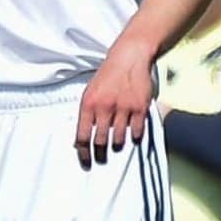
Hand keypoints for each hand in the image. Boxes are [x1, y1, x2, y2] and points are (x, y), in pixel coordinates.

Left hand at [75, 42, 153, 166]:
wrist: (129, 57)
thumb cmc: (107, 76)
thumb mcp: (90, 91)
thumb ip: (87, 113)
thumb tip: (81, 139)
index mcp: (88, 103)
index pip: (82, 136)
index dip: (83, 153)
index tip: (86, 163)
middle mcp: (104, 107)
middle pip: (101, 141)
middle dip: (100, 154)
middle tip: (102, 159)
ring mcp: (123, 108)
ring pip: (118, 139)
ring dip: (117, 144)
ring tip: (116, 144)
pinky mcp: (140, 107)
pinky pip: (136, 132)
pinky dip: (134, 136)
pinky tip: (132, 135)